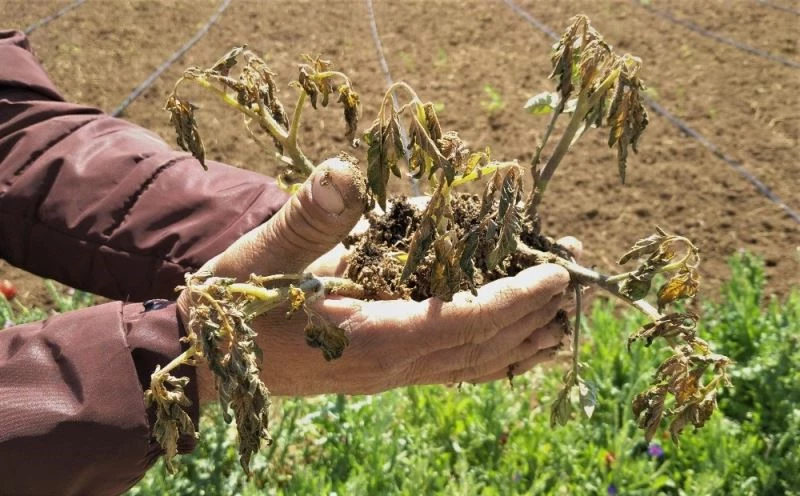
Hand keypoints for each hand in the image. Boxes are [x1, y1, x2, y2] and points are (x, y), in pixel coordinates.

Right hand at [180, 157, 576, 398]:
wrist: (210, 361)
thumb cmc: (238, 305)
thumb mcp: (265, 254)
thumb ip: (308, 217)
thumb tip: (348, 170)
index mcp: (373, 335)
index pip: (463, 320)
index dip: (514, 296)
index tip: (555, 272)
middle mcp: (392, 364)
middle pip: (481, 345)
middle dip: (532, 314)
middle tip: (575, 284)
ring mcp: (390, 375)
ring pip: (471, 366)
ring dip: (520, 343)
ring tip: (562, 324)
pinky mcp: (382, 373)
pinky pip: (449, 373)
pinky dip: (488, 361)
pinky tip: (513, 354)